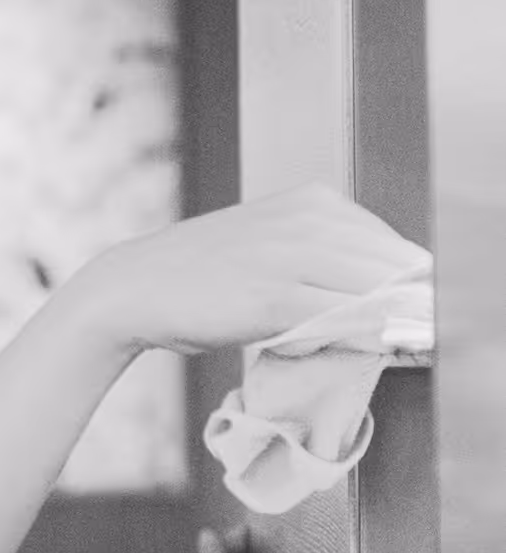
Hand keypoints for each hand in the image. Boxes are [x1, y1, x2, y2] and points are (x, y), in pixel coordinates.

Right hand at [61, 182, 429, 361]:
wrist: (136, 287)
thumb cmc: (203, 275)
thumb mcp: (271, 247)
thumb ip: (323, 261)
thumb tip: (378, 296)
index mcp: (314, 201)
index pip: (393, 245)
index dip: (413, 287)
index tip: (415, 319)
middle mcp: (309, 218)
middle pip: (395, 266)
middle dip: (414, 306)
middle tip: (417, 340)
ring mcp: (292, 255)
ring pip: (376, 291)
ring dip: (398, 325)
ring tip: (403, 350)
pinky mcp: (274, 295)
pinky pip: (343, 317)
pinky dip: (366, 336)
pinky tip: (372, 351)